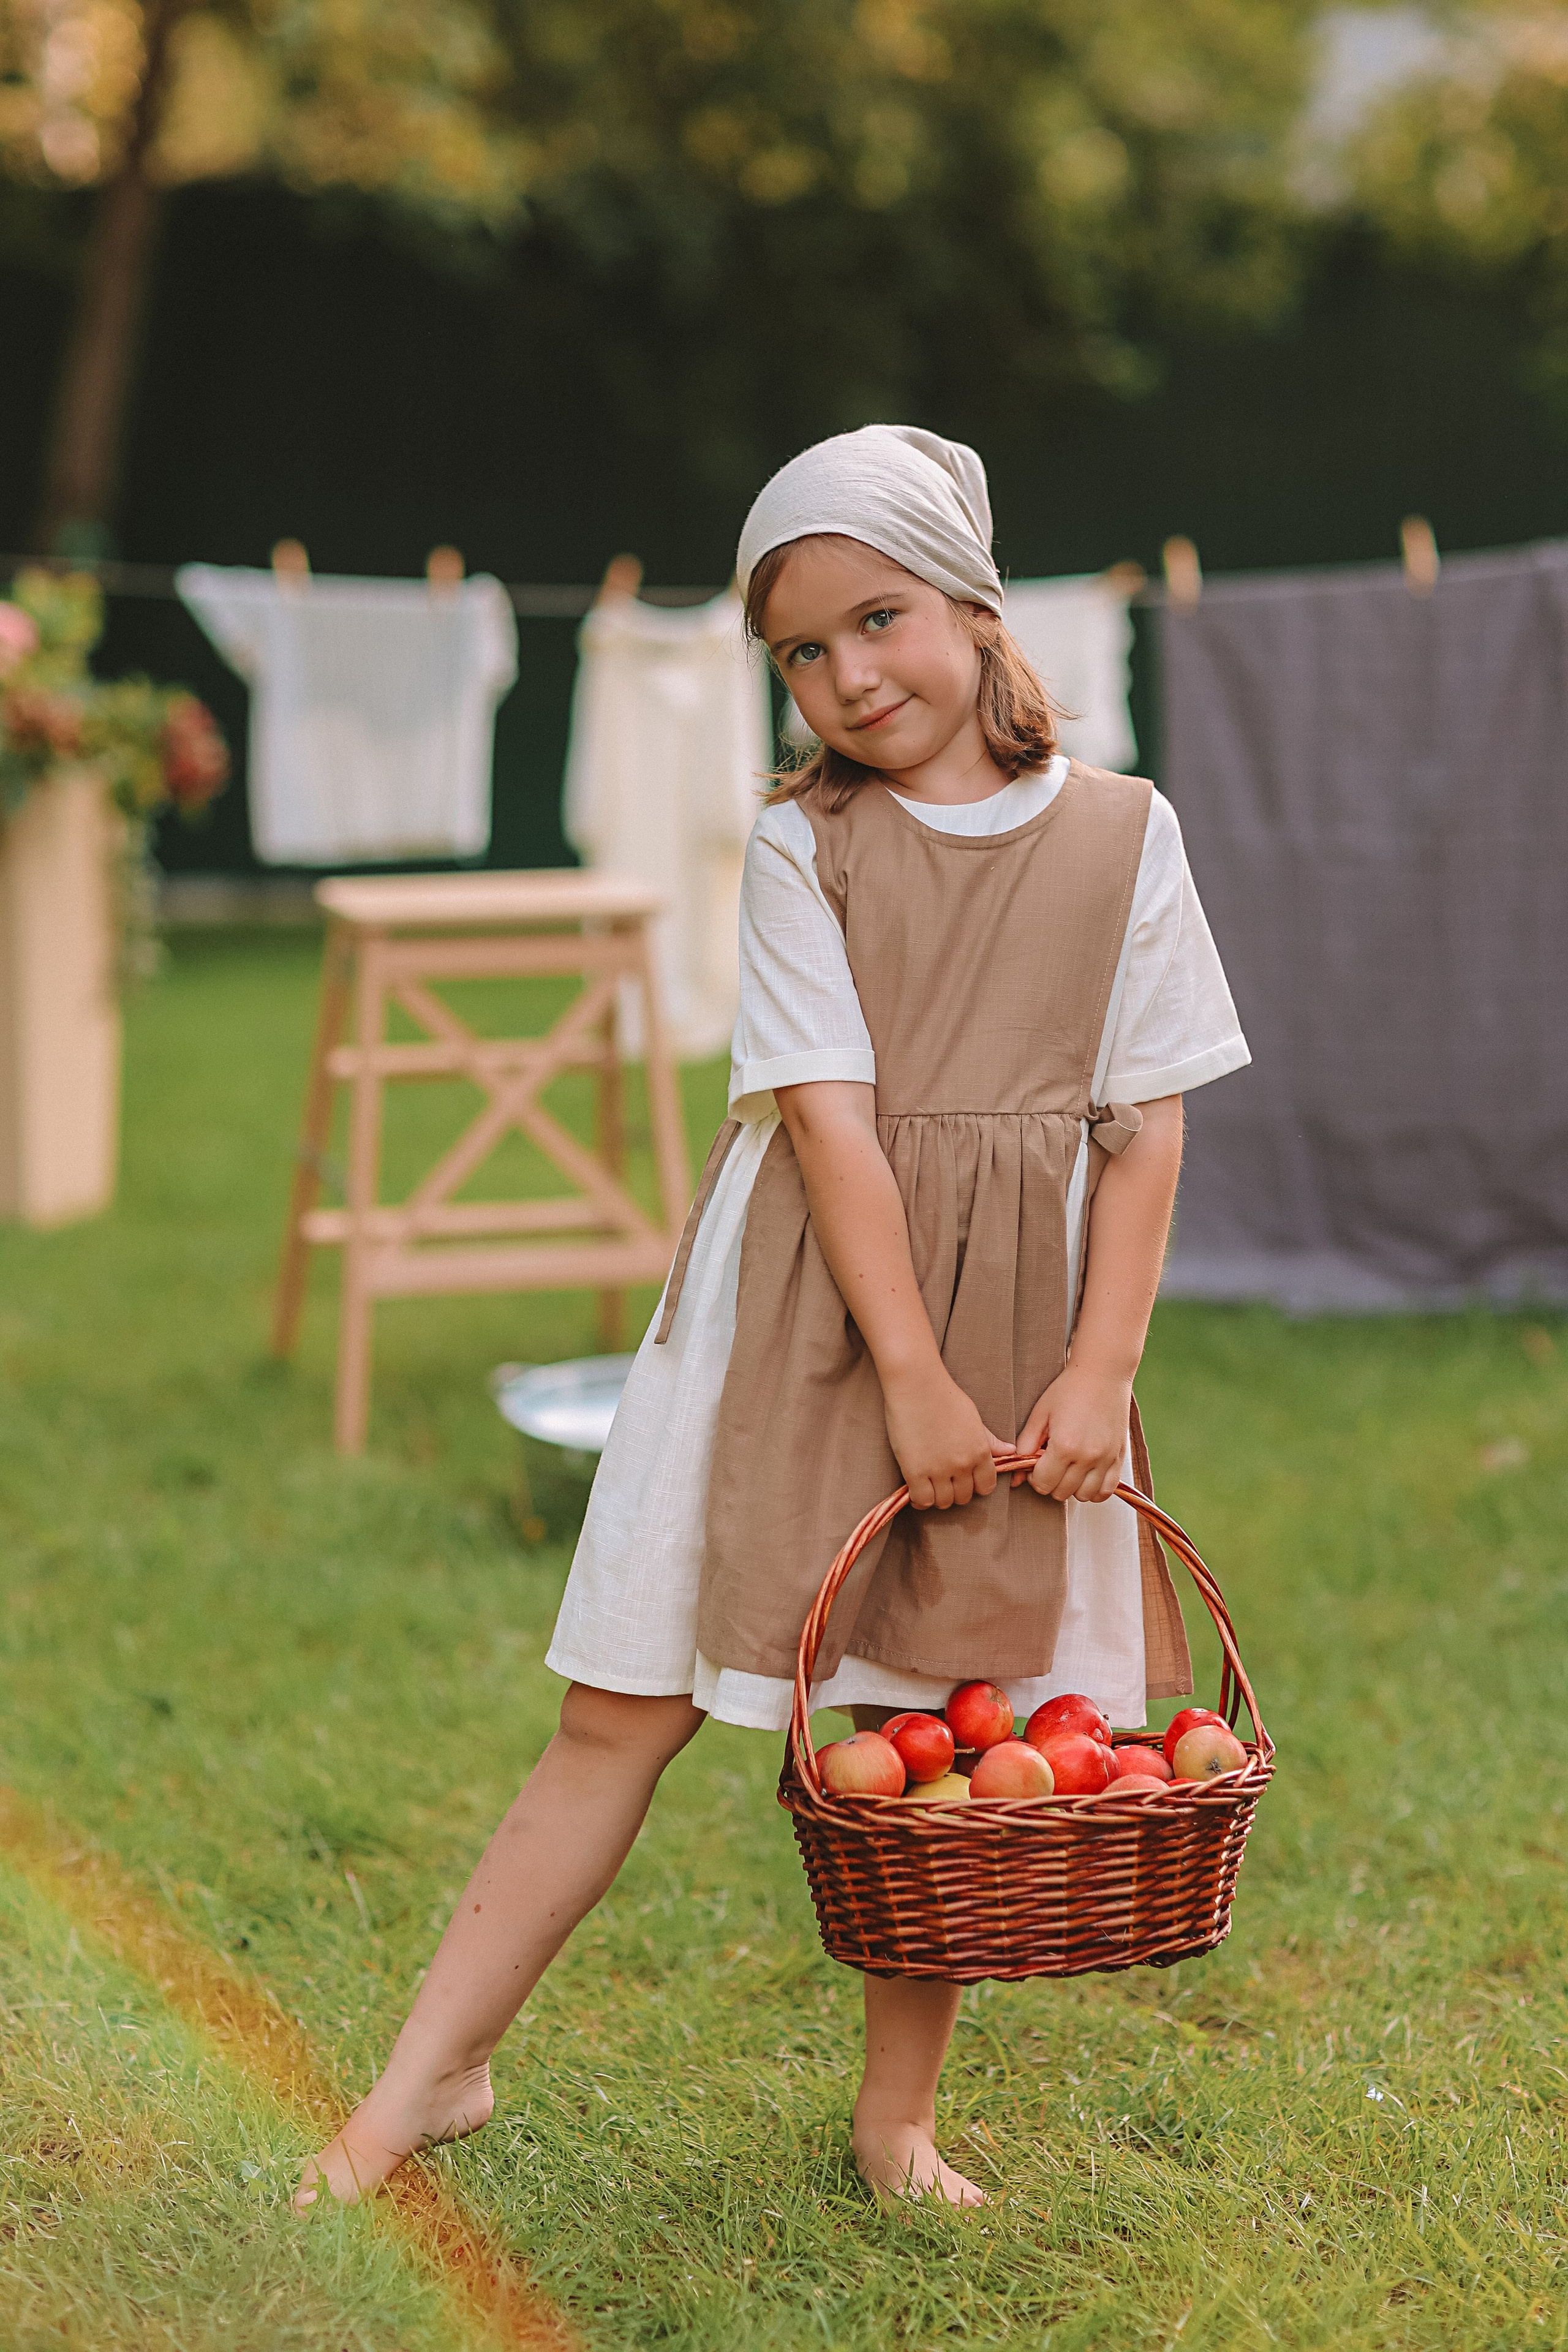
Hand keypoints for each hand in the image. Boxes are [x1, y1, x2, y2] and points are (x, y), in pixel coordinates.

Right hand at [882, 1363, 1003, 1510]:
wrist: (917, 1385)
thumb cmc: (945, 1396)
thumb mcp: (974, 1418)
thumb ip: (990, 1440)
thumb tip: (1010, 1451)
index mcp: (980, 1451)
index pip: (986, 1487)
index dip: (977, 1486)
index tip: (966, 1480)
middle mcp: (963, 1464)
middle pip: (964, 1497)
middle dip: (956, 1492)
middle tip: (945, 1481)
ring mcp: (939, 1470)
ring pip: (944, 1502)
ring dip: (938, 1497)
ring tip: (931, 1485)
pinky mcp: (915, 1472)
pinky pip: (922, 1500)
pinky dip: (920, 1500)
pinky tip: (917, 1490)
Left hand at [1012, 1365, 1130, 1502]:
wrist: (1103, 1373)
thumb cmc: (1067, 1389)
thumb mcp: (1040, 1414)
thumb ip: (1025, 1445)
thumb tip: (1015, 1476)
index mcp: (1064, 1445)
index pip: (1043, 1484)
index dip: (1034, 1477)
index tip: (1035, 1464)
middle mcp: (1087, 1457)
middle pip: (1061, 1493)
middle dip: (1050, 1482)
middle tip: (1050, 1464)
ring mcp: (1106, 1459)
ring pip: (1084, 1496)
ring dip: (1072, 1488)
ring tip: (1068, 1469)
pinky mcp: (1119, 1457)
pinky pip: (1106, 1491)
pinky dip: (1094, 1490)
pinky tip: (1086, 1476)